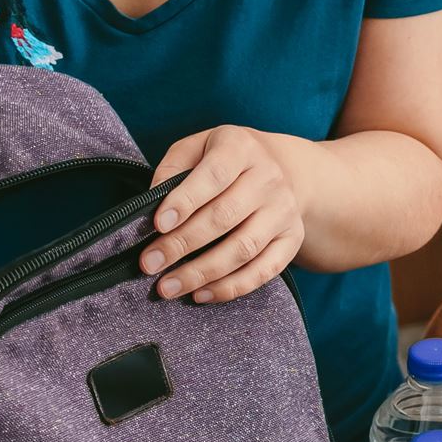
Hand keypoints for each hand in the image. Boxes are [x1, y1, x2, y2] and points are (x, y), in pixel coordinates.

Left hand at [141, 125, 304, 301]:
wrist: (282, 169)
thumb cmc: (226, 162)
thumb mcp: (197, 147)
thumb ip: (172, 168)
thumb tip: (151, 205)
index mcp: (241, 148)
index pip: (213, 175)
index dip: (185, 201)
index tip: (158, 225)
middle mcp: (268, 178)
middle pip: (224, 217)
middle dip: (182, 244)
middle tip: (150, 263)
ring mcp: (283, 210)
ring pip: (243, 249)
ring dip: (202, 273)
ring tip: (168, 286)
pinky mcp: (291, 239)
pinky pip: (263, 271)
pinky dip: (231, 287)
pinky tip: (201, 294)